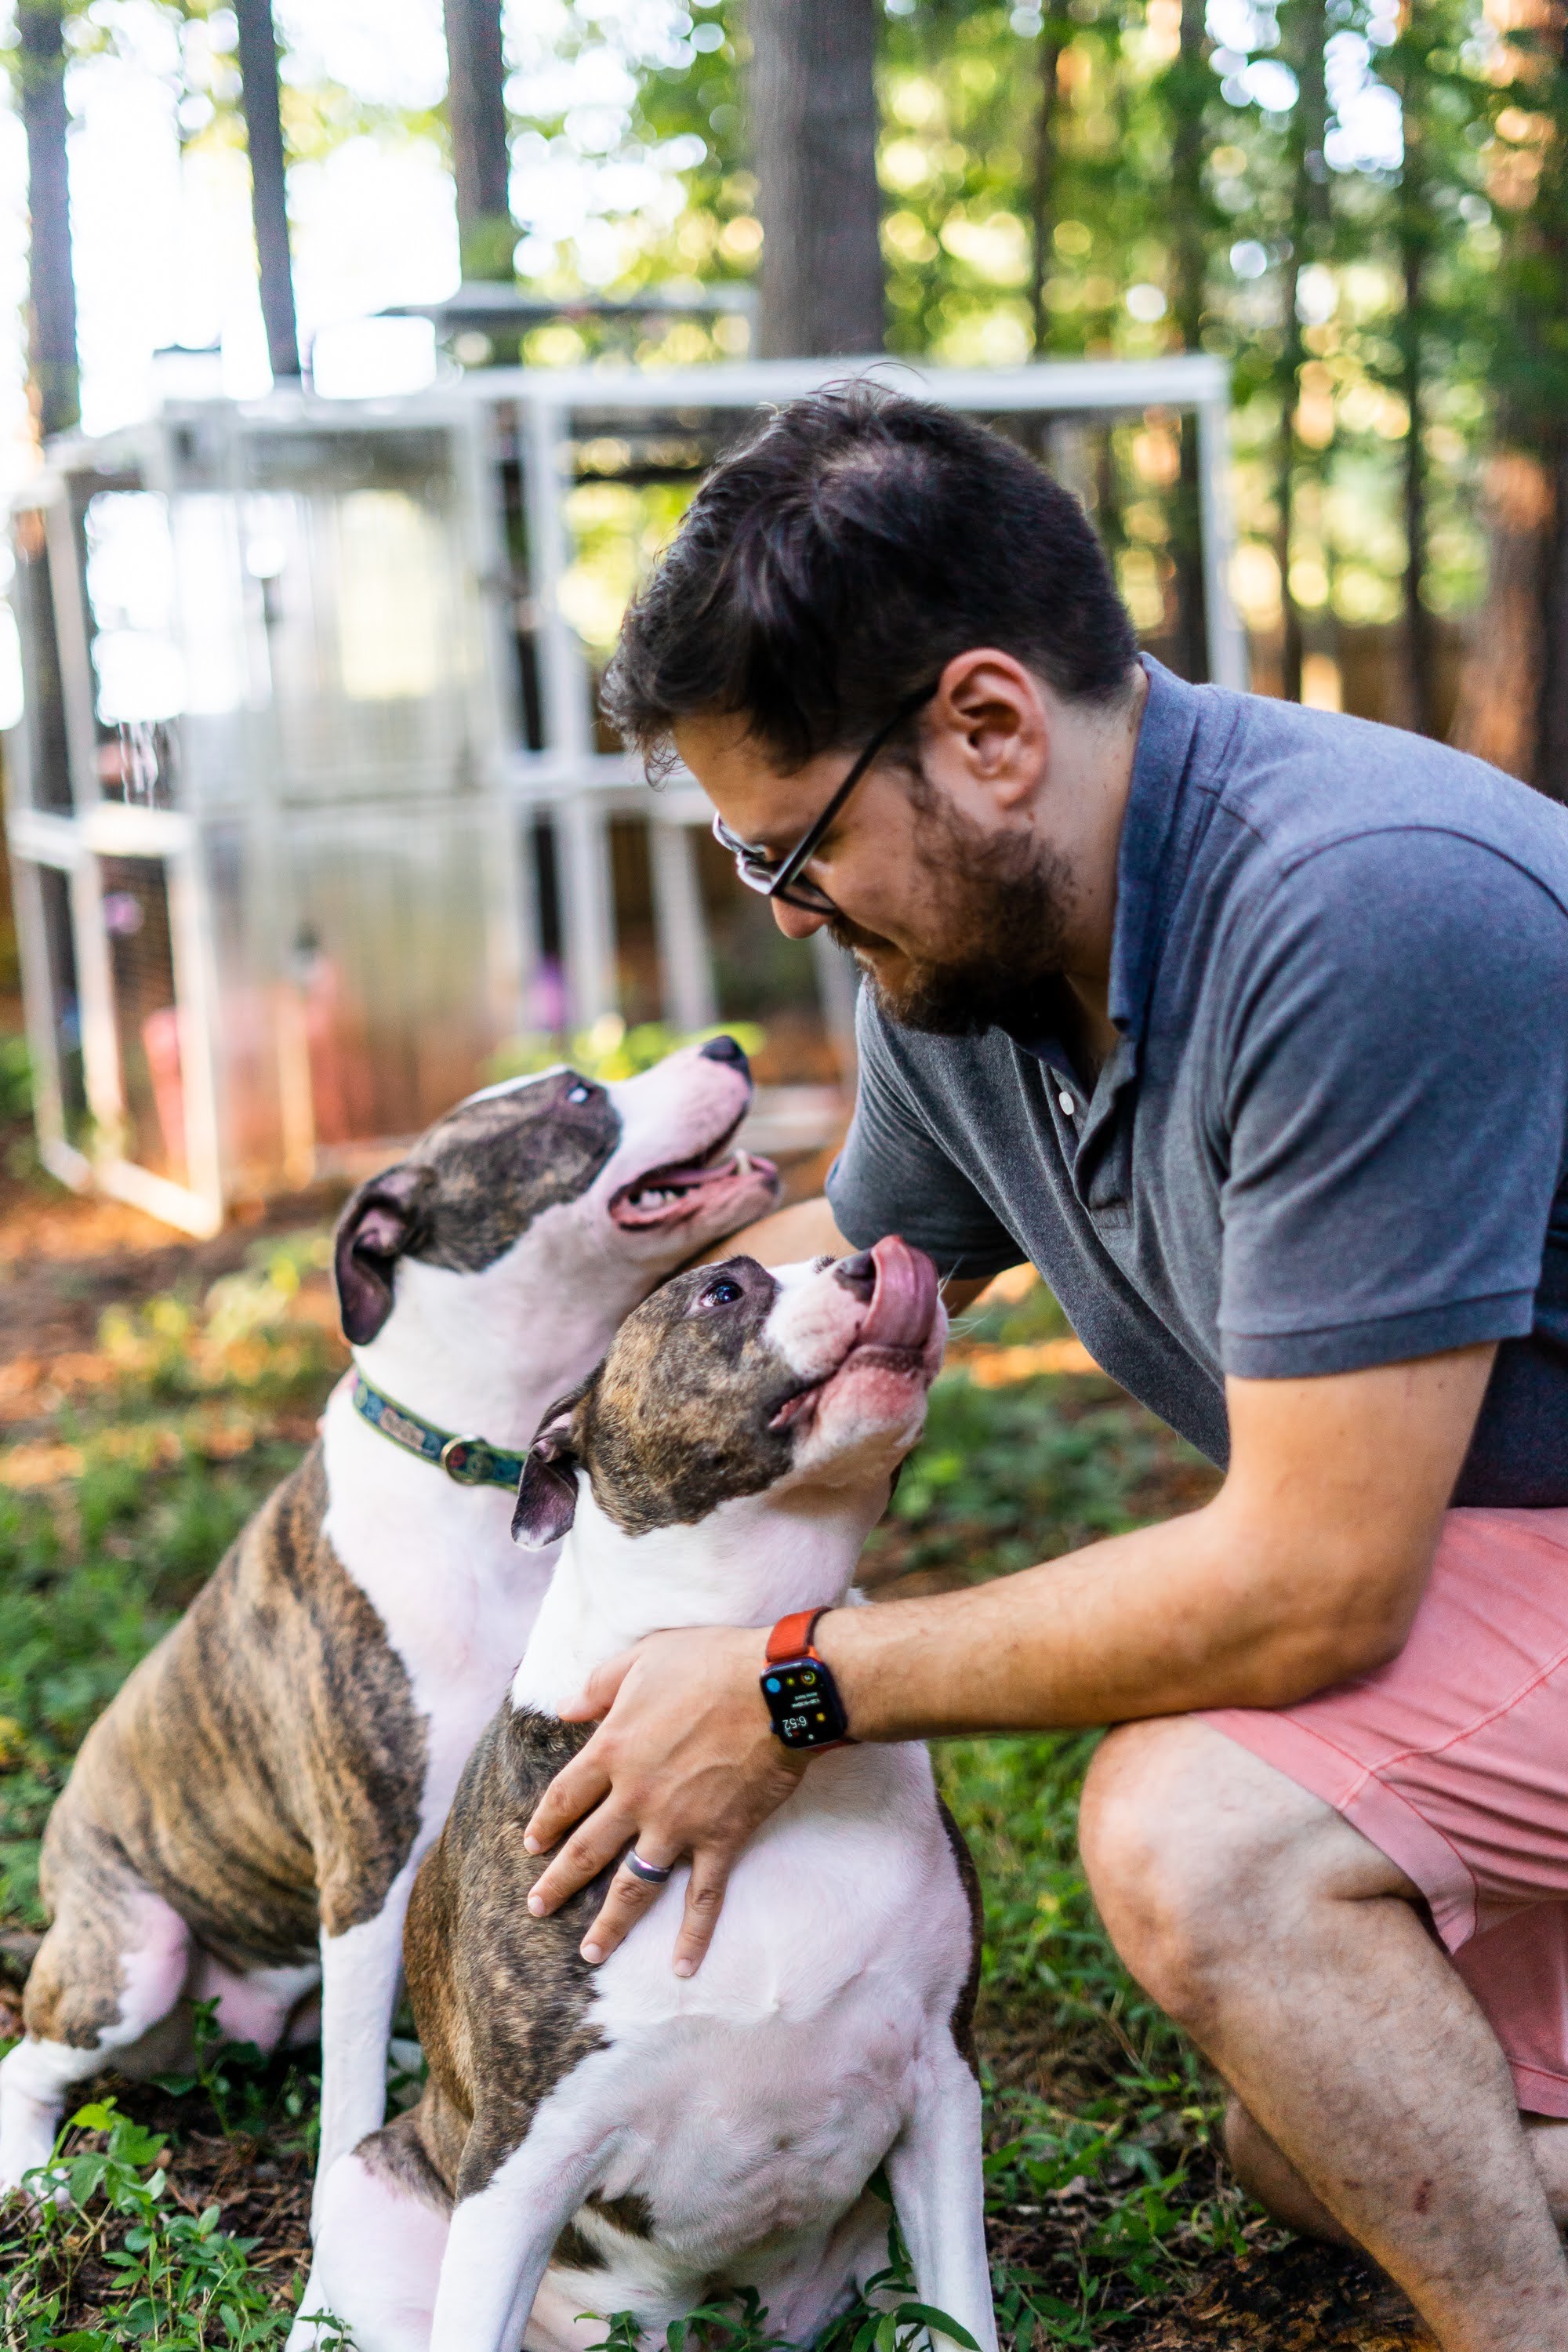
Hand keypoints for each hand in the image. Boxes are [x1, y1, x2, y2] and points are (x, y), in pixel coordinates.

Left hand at [523, 1625, 807, 1975]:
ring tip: (590, 1954)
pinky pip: (703, 1897)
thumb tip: (563, 1708)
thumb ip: (599, 1684)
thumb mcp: (643, 1658)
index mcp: (613, 1750)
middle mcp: (636, 1796)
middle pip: (587, 1849)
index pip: (566, 1796)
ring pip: (632, 1885)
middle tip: (536, 1908)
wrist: (775, 1689)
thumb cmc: (709, 1663)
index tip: (530, 1844)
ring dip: (609, 1923)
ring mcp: (677, 1825)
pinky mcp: (720, 1840)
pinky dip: (693, 1935)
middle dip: (558, 1883)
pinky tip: (682, 1967)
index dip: (545, 1822)